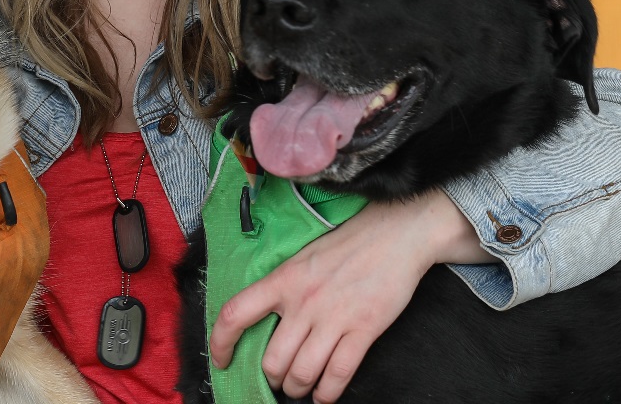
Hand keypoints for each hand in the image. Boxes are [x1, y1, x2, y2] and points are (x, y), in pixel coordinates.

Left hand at [210, 190, 488, 400]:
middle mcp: (305, 301)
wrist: (400, 231)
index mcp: (285, 279)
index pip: (236, 315)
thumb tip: (267, 320)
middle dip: (274, 378)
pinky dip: (328, 393)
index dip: (220, 344)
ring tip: (302, 386)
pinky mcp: (364, 329)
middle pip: (272, 361)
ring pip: (302, 374)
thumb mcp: (306, 256)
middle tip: (281, 377)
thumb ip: (285, 286)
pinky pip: (337, 375)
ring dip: (299, 388)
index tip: (222, 360)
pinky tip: (326, 392)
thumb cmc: (353, 242)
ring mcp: (335, 317)